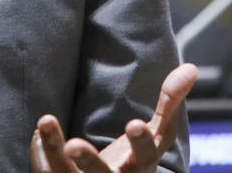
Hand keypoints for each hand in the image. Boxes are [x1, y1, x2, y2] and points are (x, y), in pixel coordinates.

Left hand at [30, 63, 198, 172]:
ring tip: (45, 122)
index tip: (134, 123)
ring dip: (52, 153)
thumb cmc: (134, 161)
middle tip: (74, 145)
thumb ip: (169, 103)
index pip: (146, 156)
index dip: (141, 142)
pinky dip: (41, 157)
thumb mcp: (155, 135)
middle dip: (89, 163)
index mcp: (140, 167)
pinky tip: (39, 134)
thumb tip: (192, 68)